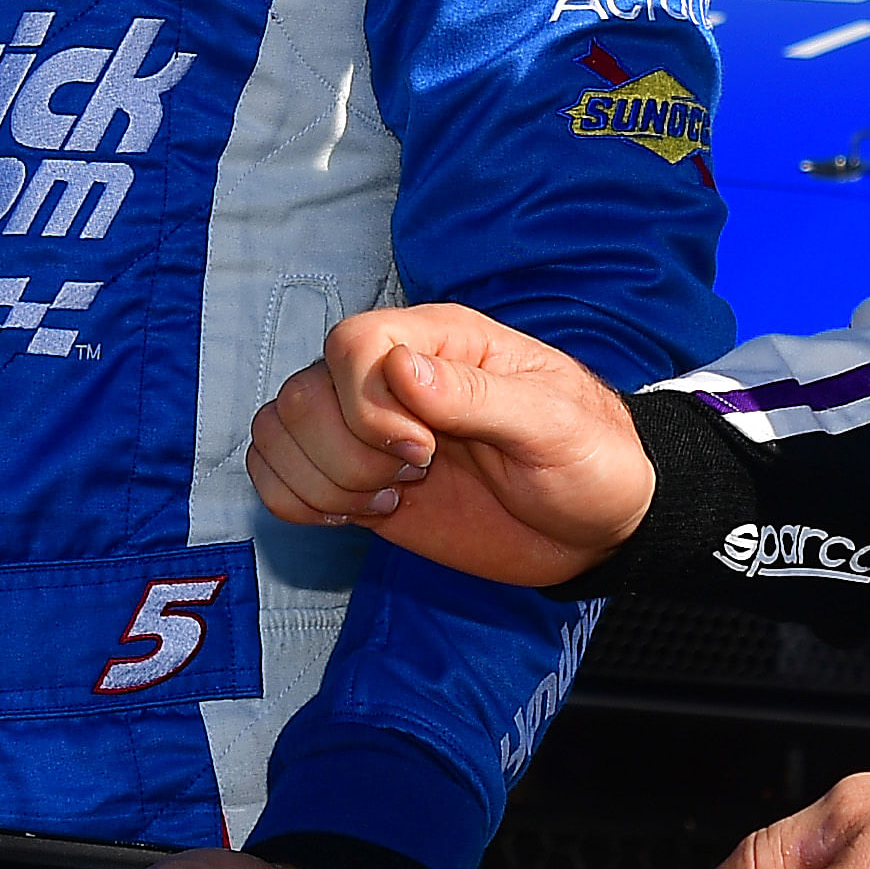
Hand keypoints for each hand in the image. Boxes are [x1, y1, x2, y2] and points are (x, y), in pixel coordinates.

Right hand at [244, 300, 655, 586]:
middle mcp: (390, 376)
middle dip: (348, 454)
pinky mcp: (354, 478)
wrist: (594, 527)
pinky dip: (298, 501)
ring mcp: (365, 428)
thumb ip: (477, 396)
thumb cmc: (589, 460)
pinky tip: (360, 513)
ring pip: (279, 430)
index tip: (423, 451)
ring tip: (389, 496)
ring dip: (323, 480)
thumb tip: (401, 370)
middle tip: (415, 476)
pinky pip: (275, 473)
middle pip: (304, 393)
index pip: (352, 343)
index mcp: (440, 341)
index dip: (368, 405)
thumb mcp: (552, 425)